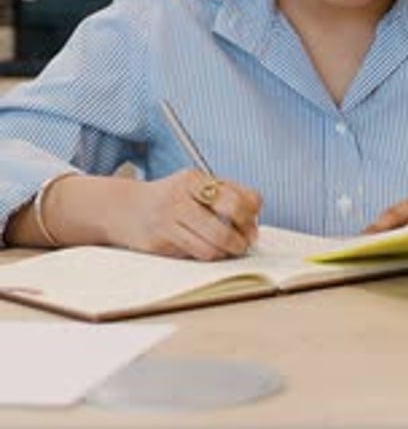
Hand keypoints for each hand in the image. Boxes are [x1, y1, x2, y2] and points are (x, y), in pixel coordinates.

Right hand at [107, 169, 261, 259]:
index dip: (251, 214)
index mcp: (194, 179)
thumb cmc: (170, 200)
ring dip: (228, 252)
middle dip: (242, 236)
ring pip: (213, 245)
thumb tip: (253, 224)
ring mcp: (168, 219)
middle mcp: (180, 196)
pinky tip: (209, 251)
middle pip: (228, 220)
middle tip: (245, 243)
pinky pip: (195, 254)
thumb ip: (225, 196)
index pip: (237, 197)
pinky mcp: (159, 242)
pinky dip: (209, 257)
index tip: (252, 223)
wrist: (125, 209)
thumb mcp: (194, 187)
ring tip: (229, 250)